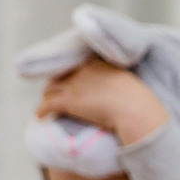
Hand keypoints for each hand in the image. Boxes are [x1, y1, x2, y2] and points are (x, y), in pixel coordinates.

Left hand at [37, 60, 169, 148]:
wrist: (134, 110)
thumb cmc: (139, 101)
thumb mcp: (130, 82)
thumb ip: (119, 81)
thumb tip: (120, 91)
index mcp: (98, 64)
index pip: (76, 65)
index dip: (70, 73)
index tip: (69, 80)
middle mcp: (83, 71)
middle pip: (60, 76)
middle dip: (56, 84)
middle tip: (55, 93)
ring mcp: (74, 85)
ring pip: (51, 89)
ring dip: (47, 96)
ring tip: (47, 103)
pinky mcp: (68, 101)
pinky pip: (47, 104)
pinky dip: (41, 110)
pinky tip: (40, 116)